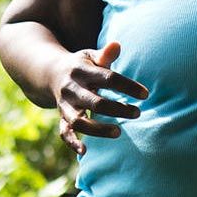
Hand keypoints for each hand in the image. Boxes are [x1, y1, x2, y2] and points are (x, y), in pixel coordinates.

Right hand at [54, 41, 147, 155]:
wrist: (50, 73)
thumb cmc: (81, 65)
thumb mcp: (90, 56)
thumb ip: (105, 55)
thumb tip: (117, 45)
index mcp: (81, 71)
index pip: (107, 78)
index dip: (127, 86)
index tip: (145, 94)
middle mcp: (71, 89)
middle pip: (95, 102)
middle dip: (117, 109)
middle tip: (137, 113)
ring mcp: (65, 105)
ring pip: (79, 121)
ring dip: (99, 129)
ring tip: (118, 133)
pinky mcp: (61, 117)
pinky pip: (64, 132)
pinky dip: (72, 143)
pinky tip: (85, 152)